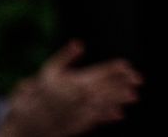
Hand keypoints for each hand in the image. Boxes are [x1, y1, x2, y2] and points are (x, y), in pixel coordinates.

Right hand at [0, 41, 141, 136]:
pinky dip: (109, 116)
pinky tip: (120, 114)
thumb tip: (79, 43)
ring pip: (105, 103)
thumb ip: (65, 57)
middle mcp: (81, 96)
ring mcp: (81, 110)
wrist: (29, 121)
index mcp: (76, 80)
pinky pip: (97, 119)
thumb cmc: (38, 94)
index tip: (128, 66)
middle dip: (124, 83)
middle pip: (107, 87)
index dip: (115, 69)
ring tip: (134, 96)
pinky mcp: (79, 124)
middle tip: (139, 80)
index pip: (101, 72)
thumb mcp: (48, 71)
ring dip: (121, 99)